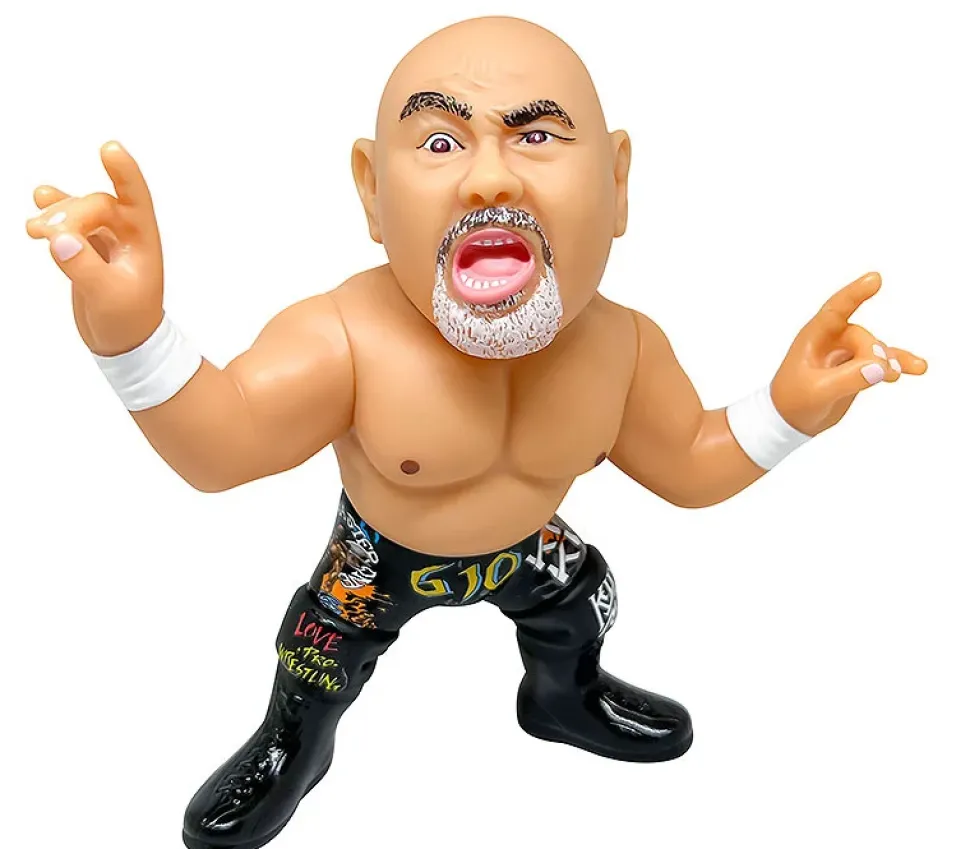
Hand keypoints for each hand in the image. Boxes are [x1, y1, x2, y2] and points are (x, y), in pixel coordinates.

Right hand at [27, 141, 163, 355]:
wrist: (123, 344)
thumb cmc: (128, 321)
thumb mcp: (108, 297)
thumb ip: (84, 267)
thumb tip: (60, 239)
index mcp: (143, 242)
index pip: (135, 199)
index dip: (124, 173)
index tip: (110, 148)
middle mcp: (127, 237)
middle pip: (96, 206)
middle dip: (70, 213)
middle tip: (45, 234)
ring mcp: (106, 242)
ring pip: (79, 213)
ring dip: (57, 213)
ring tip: (34, 226)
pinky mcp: (87, 252)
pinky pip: (68, 226)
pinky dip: (52, 219)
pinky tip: (37, 210)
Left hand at [771, 271, 926, 435]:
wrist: (791, 421)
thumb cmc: (794, 401)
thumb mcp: (818, 391)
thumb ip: (848, 379)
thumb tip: (880, 368)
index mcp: (814, 337)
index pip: (836, 309)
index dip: (855, 293)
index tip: (876, 278)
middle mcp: (832, 340)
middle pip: (863, 338)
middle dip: (873, 355)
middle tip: (878, 375)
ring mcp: (846, 354)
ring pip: (876, 350)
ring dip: (891, 361)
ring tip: (895, 376)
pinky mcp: (857, 369)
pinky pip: (883, 363)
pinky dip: (899, 365)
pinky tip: (918, 368)